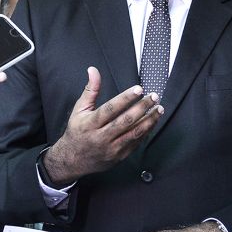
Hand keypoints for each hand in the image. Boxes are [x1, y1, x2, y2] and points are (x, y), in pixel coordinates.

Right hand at [42, 67, 162, 185]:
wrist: (73, 161)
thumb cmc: (77, 132)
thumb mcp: (79, 110)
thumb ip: (90, 90)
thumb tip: (93, 70)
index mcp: (90, 123)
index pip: (110, 109)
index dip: (126, 98)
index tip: (139, 89)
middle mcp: (101, 137)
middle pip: (125, 121)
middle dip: (142, 107)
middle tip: (154, 97)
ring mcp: (111, 148)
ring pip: (134, 133)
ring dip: (149, 120)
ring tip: (159, 109)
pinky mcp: (119, 156)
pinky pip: (136, 143)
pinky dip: (146, 131)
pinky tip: (152, 121)